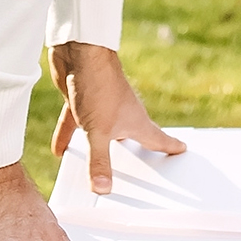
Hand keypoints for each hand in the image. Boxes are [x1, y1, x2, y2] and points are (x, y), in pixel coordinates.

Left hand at [48, 41, 185, 195]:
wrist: (80, 51)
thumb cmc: (98, 84)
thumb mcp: (99, 131)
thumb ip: (100, 161)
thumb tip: (103, 188)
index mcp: (135, 121)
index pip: (158, 139)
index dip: (170, 146)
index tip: (181, 150)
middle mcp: (121, 115)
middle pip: (132, 139)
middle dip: (136, 152)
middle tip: (144, 166)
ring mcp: (101, 108)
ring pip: (101, 134)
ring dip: (98, 149)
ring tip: (96, 168)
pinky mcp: (81, 101)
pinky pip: (75, 125)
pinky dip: (68, 137)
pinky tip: (59, 151)